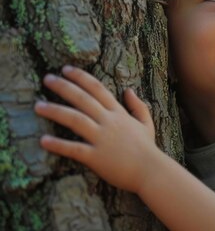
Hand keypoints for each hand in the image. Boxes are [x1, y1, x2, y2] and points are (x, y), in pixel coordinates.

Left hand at [35, 65, 159, 192]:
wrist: (151, 171)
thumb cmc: (147, 148)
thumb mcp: (146, 123)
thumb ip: (138, 106)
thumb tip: (129, 90)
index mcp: (119, 113)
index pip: (98, 89)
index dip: (81, 77)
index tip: (66, 69)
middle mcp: (109, 122)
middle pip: (83, 99)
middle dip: (64, 87)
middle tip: (47, 78)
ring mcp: (102, 139)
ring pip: (75, 120)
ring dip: (55, 111)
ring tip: (38, 106)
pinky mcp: (96, 157)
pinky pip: (74, 149)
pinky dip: (58, 145)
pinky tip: (43, 140)